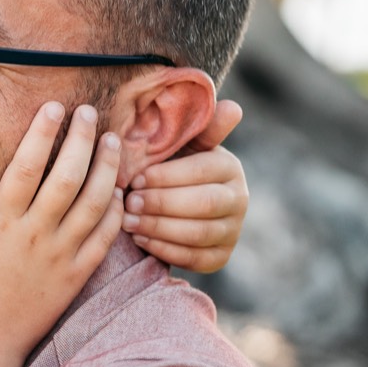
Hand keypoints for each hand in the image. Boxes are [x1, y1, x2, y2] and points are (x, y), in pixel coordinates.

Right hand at [0, 102, 122, 356]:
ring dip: (107, 169)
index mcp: (3, 224)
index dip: (42, 133)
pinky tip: (119, 190)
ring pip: (95, 204)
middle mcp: (37, 236)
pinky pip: (105, 239)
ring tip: (114, 142)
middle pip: (68, 178)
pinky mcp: (77, 276)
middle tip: (91, 113)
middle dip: (82, 140)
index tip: (53, 107)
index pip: (28, 167)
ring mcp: (61, 256)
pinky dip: (116, 212)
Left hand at [125, 99, 246, 271]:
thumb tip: (233, 108)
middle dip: (162, 204)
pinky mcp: (221, 257)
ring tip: (128, 221)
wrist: (173, 205)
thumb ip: (198, 127)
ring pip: (198, 233)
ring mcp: (233, 231)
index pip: (203, 171)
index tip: (136, 178)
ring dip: (159, 228)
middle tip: (129, 202)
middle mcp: (239, 199)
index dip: (167, 176)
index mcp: (230, 167)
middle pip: (203, 204)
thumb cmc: (168, 167)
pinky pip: (195, 259)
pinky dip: (165, 249)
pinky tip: (140, 239)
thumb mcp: (179, 145)